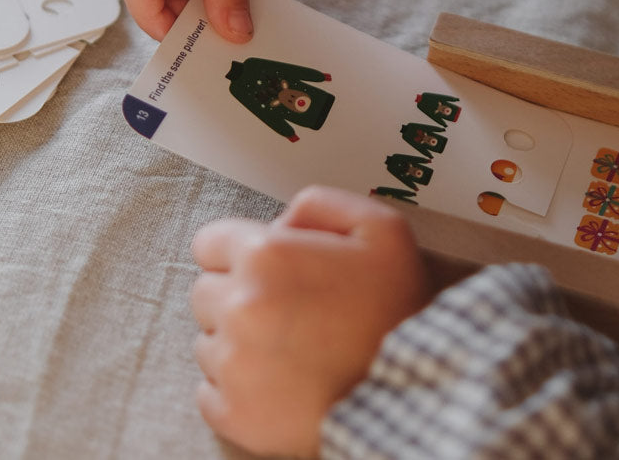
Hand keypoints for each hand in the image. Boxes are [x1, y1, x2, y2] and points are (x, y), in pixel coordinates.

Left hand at [190, 186, 429, 457]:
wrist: (414, 390)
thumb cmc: (398, 306)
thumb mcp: (380, 227)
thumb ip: (320, 203)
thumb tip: (279, 219)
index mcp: (266, 256)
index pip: (208, 242)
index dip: (239, 249)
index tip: (266, 266)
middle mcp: (238, 307)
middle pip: (204, 291)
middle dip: (236, 292)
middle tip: (286, 306)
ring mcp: (232, 365)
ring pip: (207, 340)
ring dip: (237, 339)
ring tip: (289, 344)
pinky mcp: (234, 414)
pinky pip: (208, 390)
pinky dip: (235, 385)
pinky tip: (278, 378)